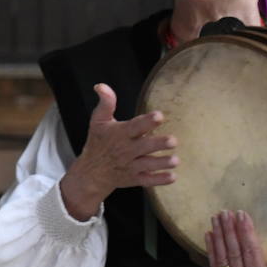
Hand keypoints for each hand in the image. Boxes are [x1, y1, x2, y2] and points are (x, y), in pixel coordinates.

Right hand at [58, 83, 177, 219]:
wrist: (91, 172)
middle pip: (144, 147)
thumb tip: (101, 86)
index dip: (146, 121)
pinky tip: (173, 177)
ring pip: (148, 164)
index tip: (159, 116)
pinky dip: (159, 180)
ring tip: (175, 160)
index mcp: (119, 134)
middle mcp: (126, 150)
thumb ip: (106, 103)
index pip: (134, 127)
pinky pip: (148, 180)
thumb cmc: (98, 142)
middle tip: (173, 141)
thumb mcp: (98, 121)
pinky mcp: (134, 178)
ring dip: (161, 163)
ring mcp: (130, 166)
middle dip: (158, 144)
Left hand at [206, 210, 266, 266]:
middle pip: (233, 253)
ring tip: (216, 219)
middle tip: (225, 212)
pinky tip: (210, 235)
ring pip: (222, 259)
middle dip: (228, 230)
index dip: (245, 232)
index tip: (242, 214)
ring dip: (218, 237)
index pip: (250, 252)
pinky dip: (212, 251)